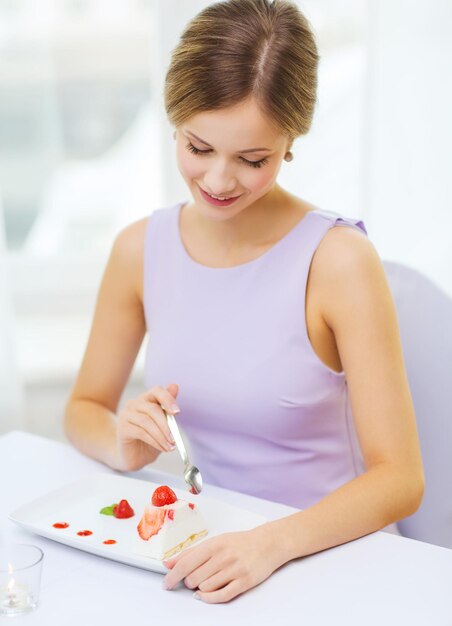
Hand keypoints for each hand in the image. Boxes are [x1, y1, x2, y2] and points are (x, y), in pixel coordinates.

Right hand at [115, 383, 179, 470]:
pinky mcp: (122, 428)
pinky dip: (155, 441)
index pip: (157, 391)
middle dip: (166, 425)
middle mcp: (134, 403)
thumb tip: (175, 386)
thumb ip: (168, 407)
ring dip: (161, 436)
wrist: (134, 456)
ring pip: (147, 422)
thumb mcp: (163, 424)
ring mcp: (126, 415)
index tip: (177, 412)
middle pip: (153, 409)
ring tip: (170, 447)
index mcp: (146, 399)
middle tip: (174, 438)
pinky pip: (141, 432)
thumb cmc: (151, 439)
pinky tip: (162, 448)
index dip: (168, 399)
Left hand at [163, 525, 282, 603]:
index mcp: (214, 544)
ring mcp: (235, 569)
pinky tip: (206, 595)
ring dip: (202, 588)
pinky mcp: (244, 582)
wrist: (267, 543)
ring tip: (210, 580)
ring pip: (205, 588)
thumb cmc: (239, 543)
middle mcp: (223, 556)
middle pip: (194, 578)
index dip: (173, 576)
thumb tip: (168, 563)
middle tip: (196, 578)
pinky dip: (209, 598)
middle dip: (190, 582)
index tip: (166, 584)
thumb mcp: (215, 542)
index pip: (186, 563)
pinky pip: (221, 596)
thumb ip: (191, 553)